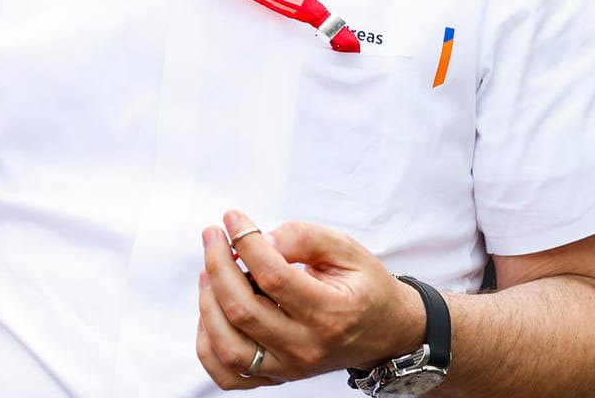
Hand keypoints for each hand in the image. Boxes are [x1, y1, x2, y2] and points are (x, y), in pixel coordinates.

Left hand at [196, 210, 425, 389]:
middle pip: (243, 310)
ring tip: (209, 270)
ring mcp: (289, 368)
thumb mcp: (346, 250)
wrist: (386, 332)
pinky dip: (207, 345)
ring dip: (208, 303)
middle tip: (212, 235)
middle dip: (218, 265)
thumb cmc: (365, 287)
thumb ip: (303, 237)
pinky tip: (213, 311)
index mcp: (331, 313)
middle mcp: (307, 347)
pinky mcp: (276, 377)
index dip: (246, 242)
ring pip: (228, 347)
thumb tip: (258, 238)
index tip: (232, 218)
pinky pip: (227, 375)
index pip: (273, 276)